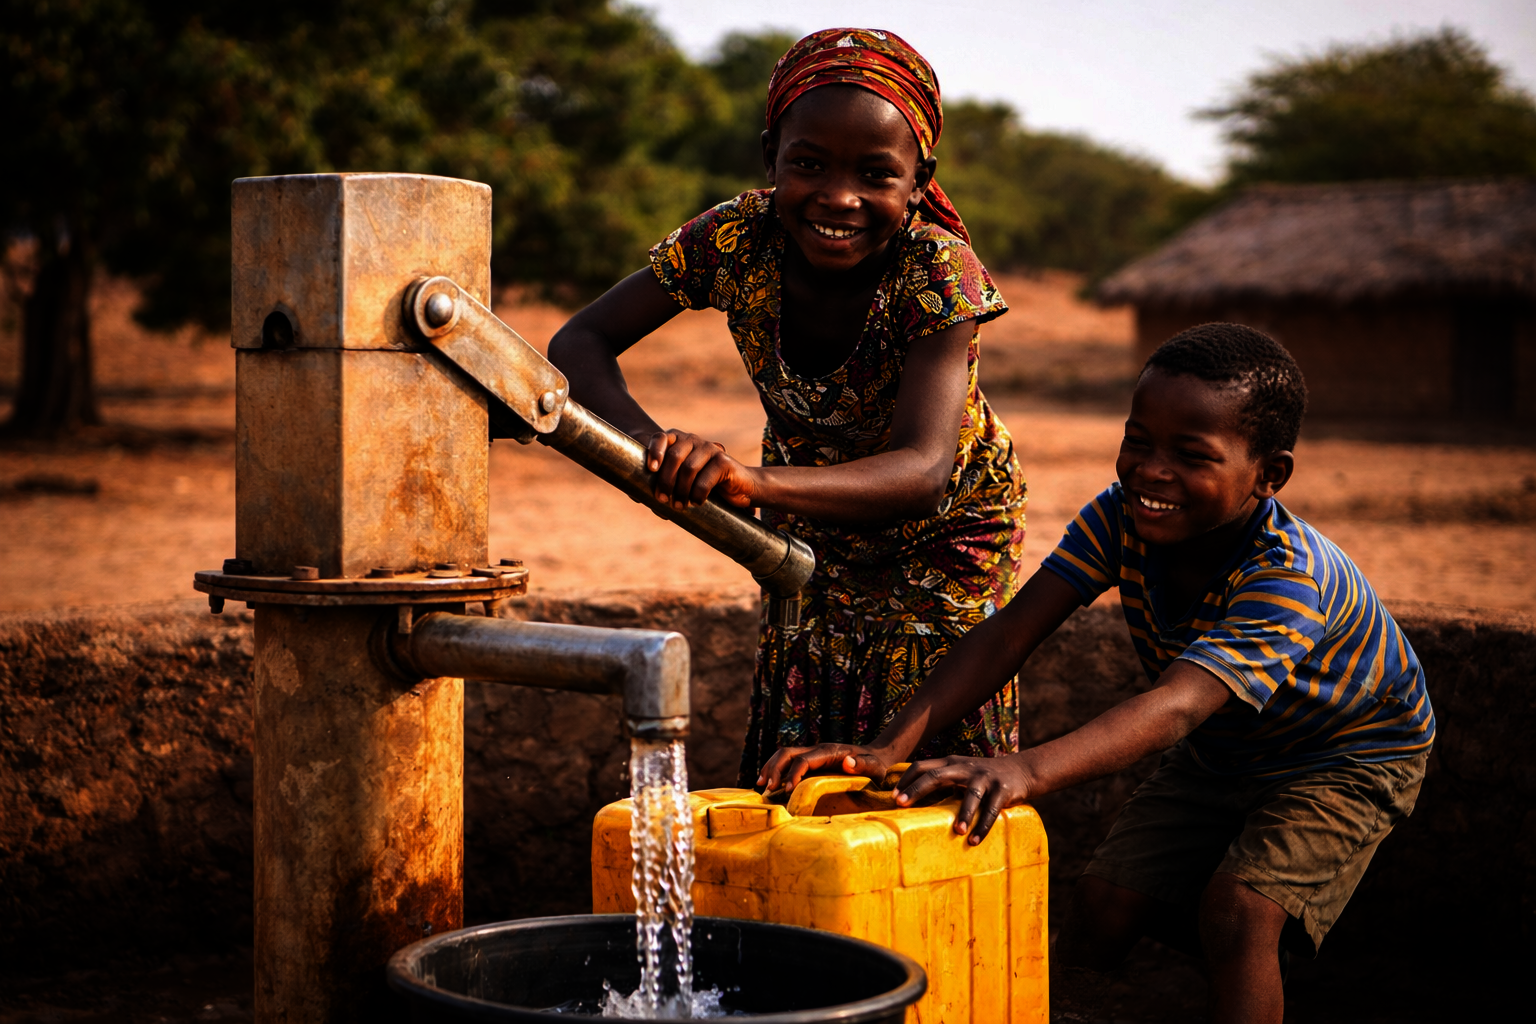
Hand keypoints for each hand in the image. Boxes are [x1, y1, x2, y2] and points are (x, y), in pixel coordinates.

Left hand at [645, 430, 758, 508]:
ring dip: (681, 491)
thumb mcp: (681, 482)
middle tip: (662, 501)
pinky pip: (705, 479)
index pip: (661, 437)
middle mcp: (694, 441)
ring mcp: (709, 449)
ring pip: (688, 469)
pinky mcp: (723, 461)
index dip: (654, 451)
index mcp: (679, 441)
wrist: (740, 489)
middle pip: (674, 456)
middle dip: (665, 481)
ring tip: (679, 506)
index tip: (651, 470)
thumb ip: (662, 483)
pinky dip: (698, 494)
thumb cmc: (705, 487)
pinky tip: (697, 503)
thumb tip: (636, 497)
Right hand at [756, 744, 891, 793]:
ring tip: (760, 786)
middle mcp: (817, 750)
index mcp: (829, 751)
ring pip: (784, 755)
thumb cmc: (877, 766)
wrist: (877, 758)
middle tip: (767, 789)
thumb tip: (847, 762)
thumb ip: (863, 765)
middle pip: (786, 753)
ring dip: (771, 768)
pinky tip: (769, 785)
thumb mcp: (875, 766)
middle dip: (774, 769)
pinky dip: (776, 771)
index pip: (803, 760)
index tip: (788, 791)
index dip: (793, 774)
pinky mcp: (811, 763)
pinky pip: (788, 763)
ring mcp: (812, 755)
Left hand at [896, 755, 1030, 845]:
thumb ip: (943, 782)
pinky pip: (992, 809)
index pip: (923, 766)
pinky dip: (984, 826)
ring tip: (957, 832)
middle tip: (902, 804)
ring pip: (971, 795)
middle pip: (937, 776)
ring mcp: (984, 778)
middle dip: (917, 789)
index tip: (893, 797)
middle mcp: (965, 768)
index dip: (907, 779)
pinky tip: (974, 841)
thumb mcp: (961, 773)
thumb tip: (914, 806)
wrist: (1021, 770)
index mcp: (951, 763)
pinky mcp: (1002, 790)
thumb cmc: (982, 777)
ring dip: (964, 814)